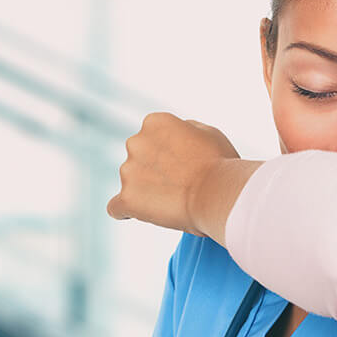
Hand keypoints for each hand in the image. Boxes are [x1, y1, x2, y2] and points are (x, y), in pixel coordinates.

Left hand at [106, 112, 240, 235]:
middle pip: (138, 158)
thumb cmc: (221, 165)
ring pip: (131, 182)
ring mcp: (128, 171)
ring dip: (145, 191)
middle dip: (153, 170)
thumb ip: (186, 129)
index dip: (166, 154)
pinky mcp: (127, 198)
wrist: (219, 194)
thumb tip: (178, 132)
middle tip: (178, 186)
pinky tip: (137, 213)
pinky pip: (116, 207)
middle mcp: (136, 142)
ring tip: (173, 202)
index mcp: (155, 123)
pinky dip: (126, 211)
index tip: (180, 166)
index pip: (151, 138)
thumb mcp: (208, 133)